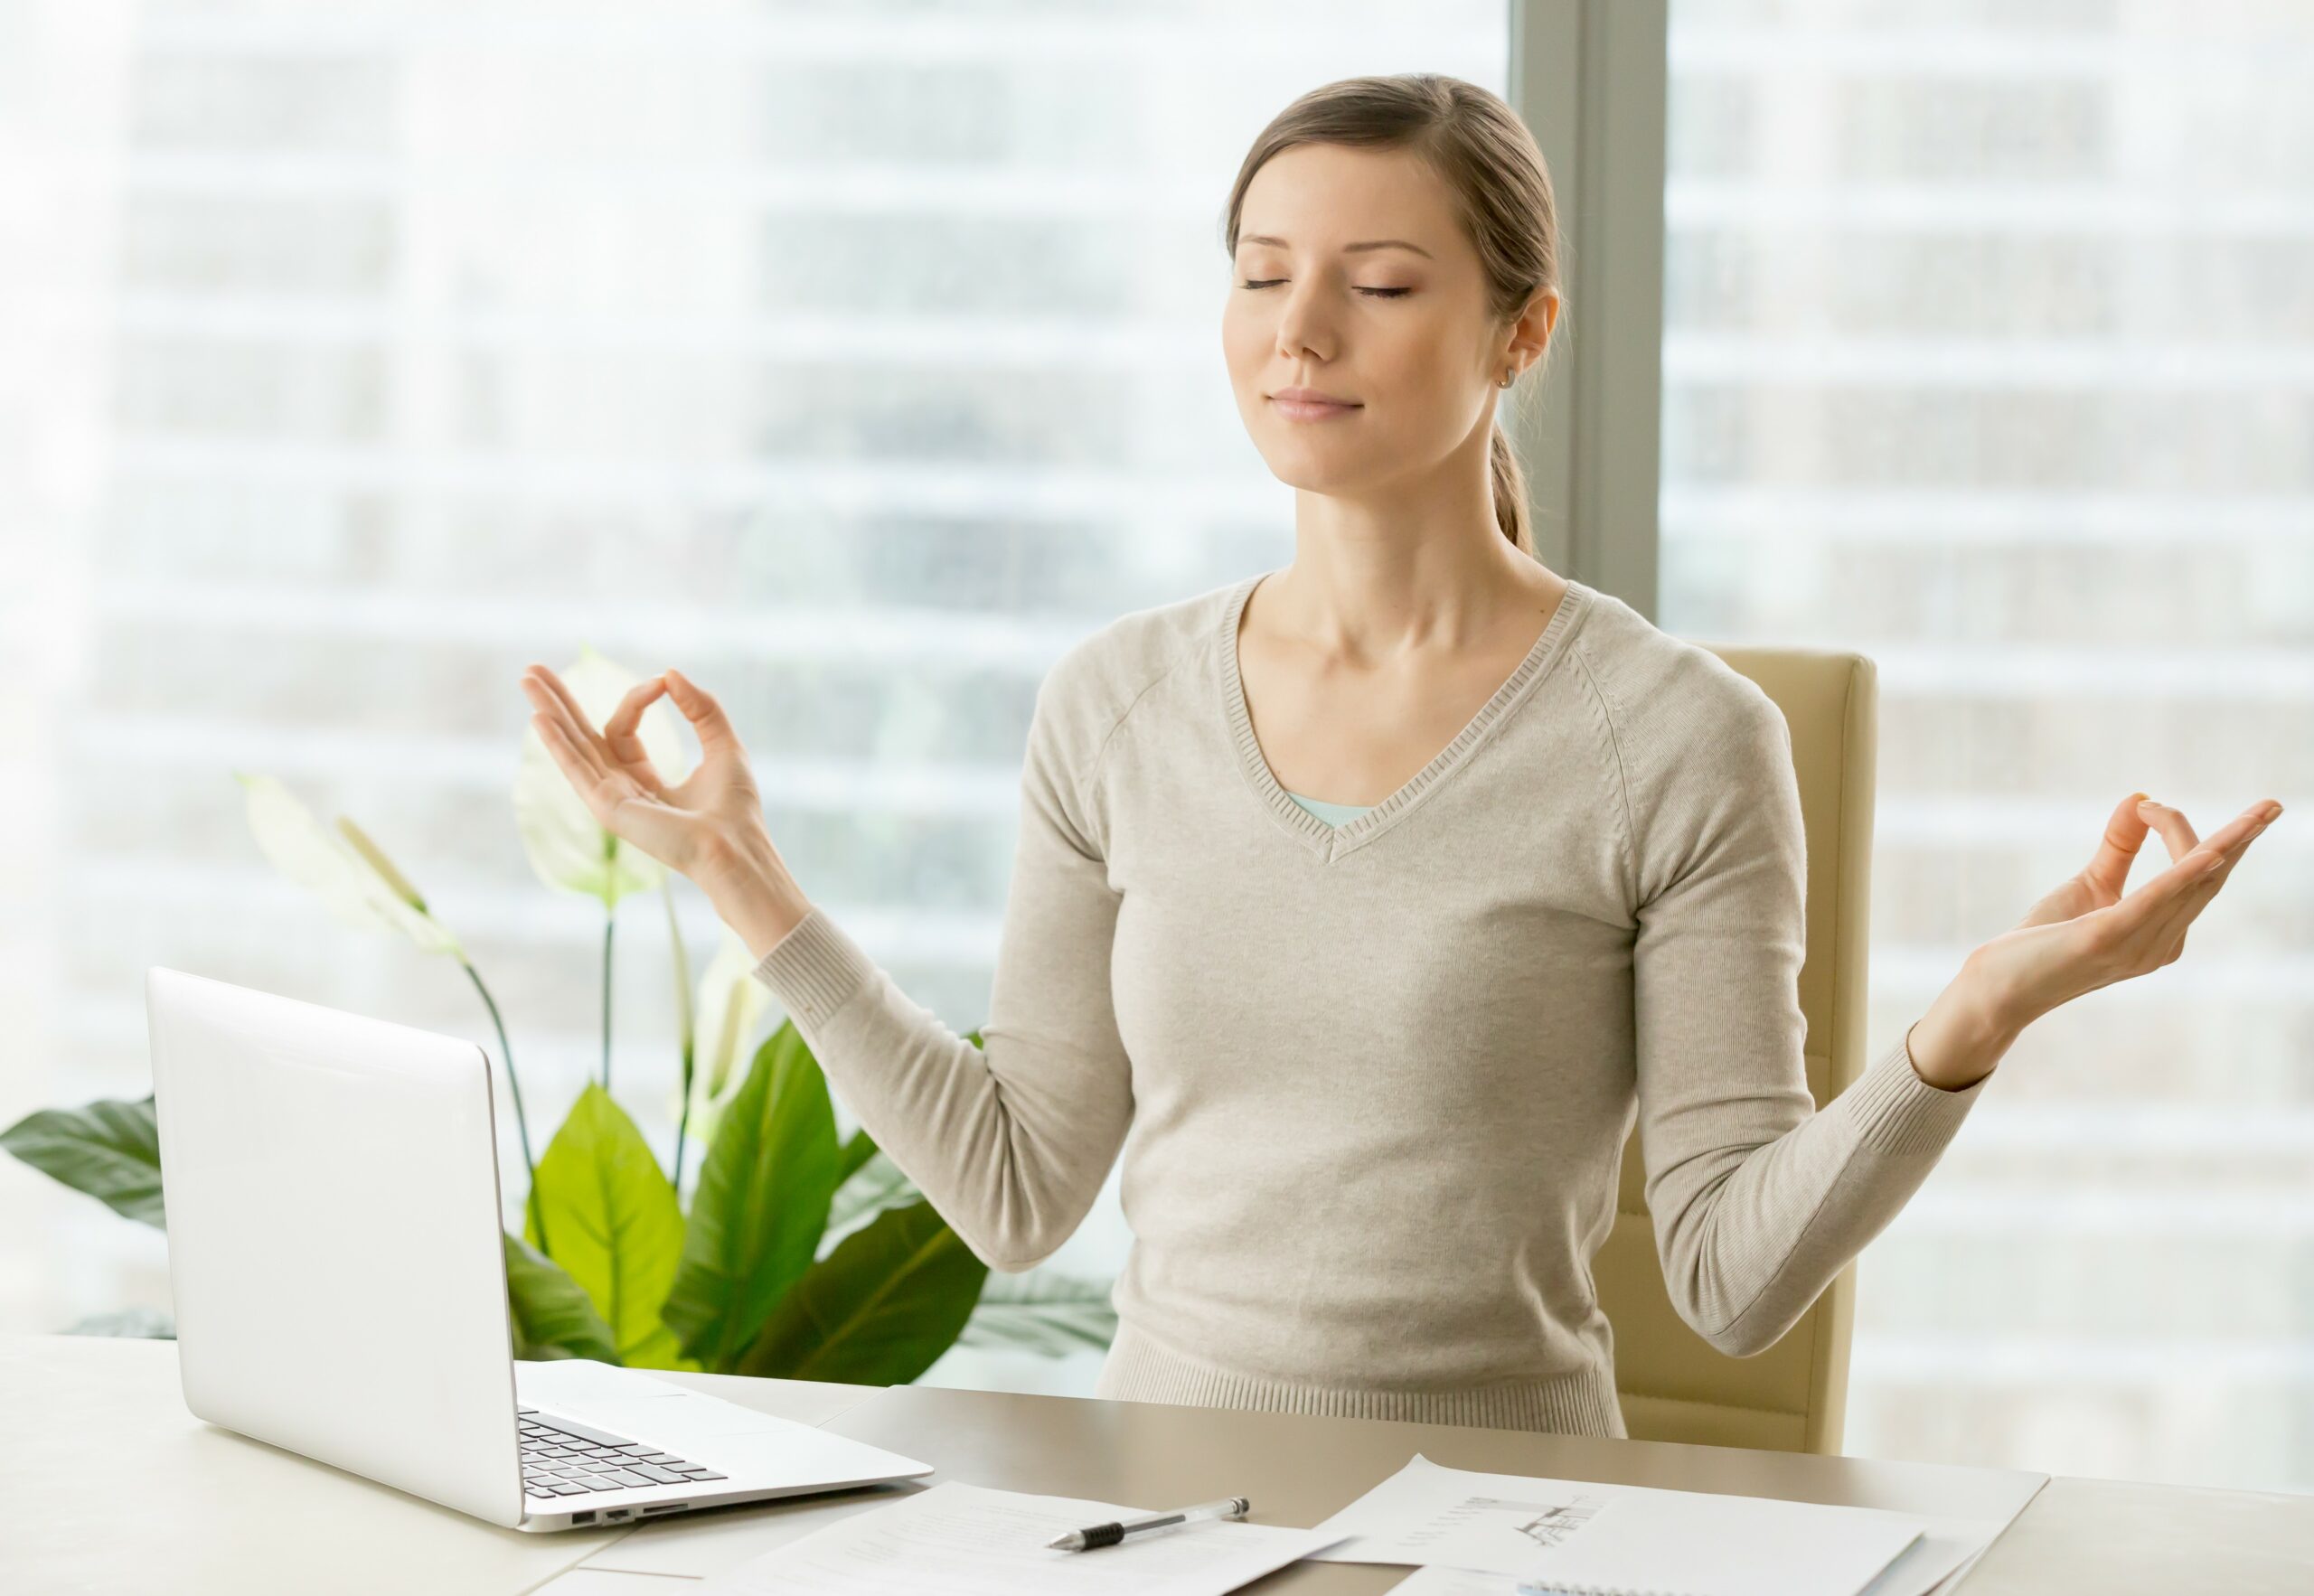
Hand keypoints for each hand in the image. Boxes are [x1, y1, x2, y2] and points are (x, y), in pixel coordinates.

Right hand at [518, 662, 794, 900]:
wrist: (736, 846)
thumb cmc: (735, 808)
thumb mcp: (723, 744)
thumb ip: (701, 708)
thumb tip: (670, 673)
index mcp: (644, 779)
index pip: (623, 729)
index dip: (639, 698)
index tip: (663, 683)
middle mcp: (621, 788)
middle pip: (581, 737)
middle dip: (558, 703)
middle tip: (533, 669)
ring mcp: (611, 799)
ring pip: (573, 748)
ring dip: (549, 713)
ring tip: (526, 679)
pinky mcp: (609, 809)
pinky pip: (578, 770)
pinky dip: (558, 744)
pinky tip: (540, 720)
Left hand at [1962, 791, 2281, 1033]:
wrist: (1997, 988)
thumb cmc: (2042, 942)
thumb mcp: (2089, 884)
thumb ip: (2119, 846)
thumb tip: (2141, 798)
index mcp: (2162, 935)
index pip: (2197, 877)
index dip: (2184, 831)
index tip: (2149, 803)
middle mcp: (2160, 946)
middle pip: (2207, 880)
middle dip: (2241, 840)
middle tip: (2272, 806)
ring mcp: (2137, 946)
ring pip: (2193, 886)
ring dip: (2225, 846)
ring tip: (2260, 816)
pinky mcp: (2105, 939)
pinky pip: (2155, 903)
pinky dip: (2182, 875)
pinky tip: (2209, 854)